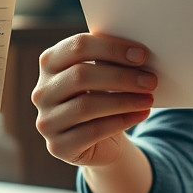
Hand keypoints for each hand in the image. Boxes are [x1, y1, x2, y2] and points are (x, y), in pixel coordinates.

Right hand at [31, 32, 155, 166]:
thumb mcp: (104, 75)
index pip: (78, 46)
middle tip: (150, 80)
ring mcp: (46, 120)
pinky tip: (140, 114)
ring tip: (148, 99)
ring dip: (124, 100)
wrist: (99, 141)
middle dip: (121, 77)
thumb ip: (110, 61)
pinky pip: (92, 131)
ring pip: (86, 105)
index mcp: (50, 63)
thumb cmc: (102, 97)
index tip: (141, 55)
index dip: (111, 48)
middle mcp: (42, 91)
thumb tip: (136, 54)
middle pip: (80, 75)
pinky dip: (121, 121)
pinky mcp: (58, 146)